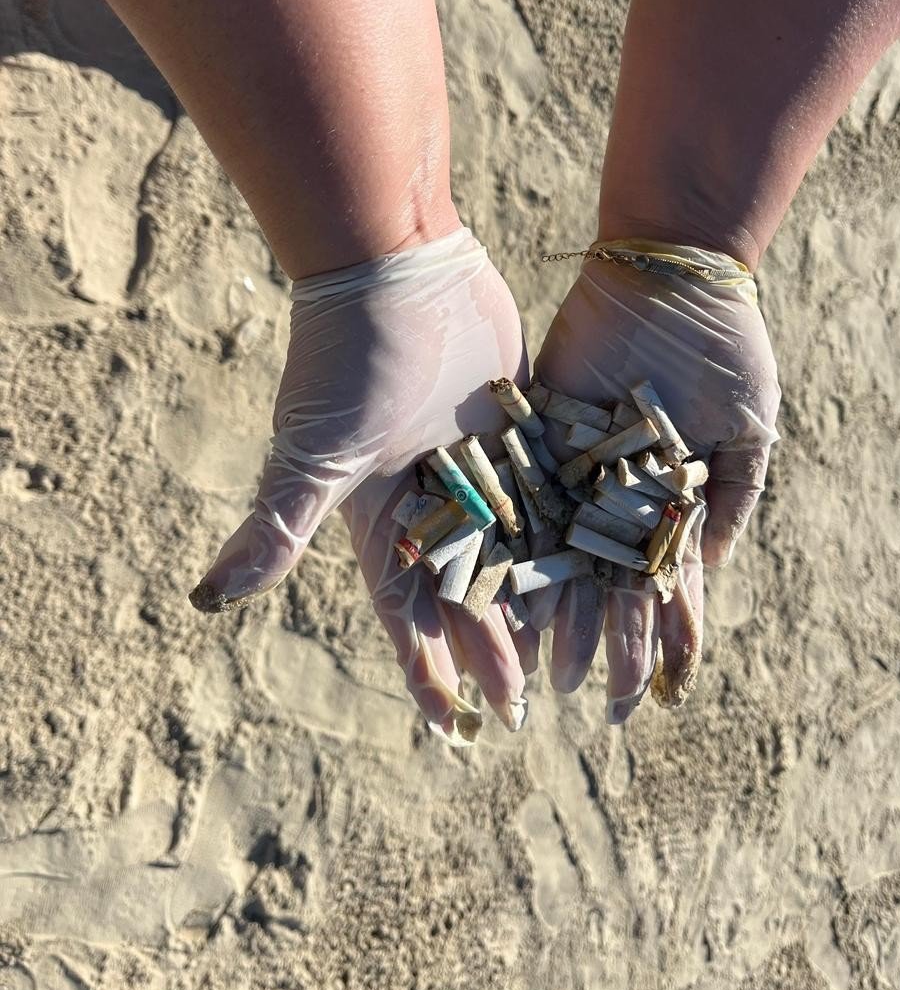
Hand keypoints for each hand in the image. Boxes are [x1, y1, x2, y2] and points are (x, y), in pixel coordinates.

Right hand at [189, 227, 528, 743]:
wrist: (397, 264)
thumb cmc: (350, 359)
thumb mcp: (316, 451)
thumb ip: (279, 526)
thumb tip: (206, 599)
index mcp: (384, 514)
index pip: (406, 611)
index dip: (426, 666)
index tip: (450, 725)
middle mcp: (434, 496)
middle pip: (469, 590)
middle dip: (490, 647)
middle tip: (521, 706)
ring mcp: (482, 461)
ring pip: (517, 548)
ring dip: (537, 601)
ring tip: (565, 657)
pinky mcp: (522, 422)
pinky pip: (551, 489)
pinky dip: (573, 529)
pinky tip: (603, 571)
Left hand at [531, 244, 779, 721]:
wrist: (670, 276)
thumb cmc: (723, 350)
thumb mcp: (748, 430)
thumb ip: (729, 499)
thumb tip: (706, 570)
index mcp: (667, 499)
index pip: (659, 587)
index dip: (656, 640)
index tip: (650, 696)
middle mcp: (616, 493)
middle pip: (602, 583)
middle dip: (593, 639)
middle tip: (574, 693)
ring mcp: (575, 466)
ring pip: (557, 550)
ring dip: (546, 608)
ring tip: (531, 663)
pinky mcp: (538, 431)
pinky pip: (522, 495)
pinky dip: (513, 540)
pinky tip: (501, 589)